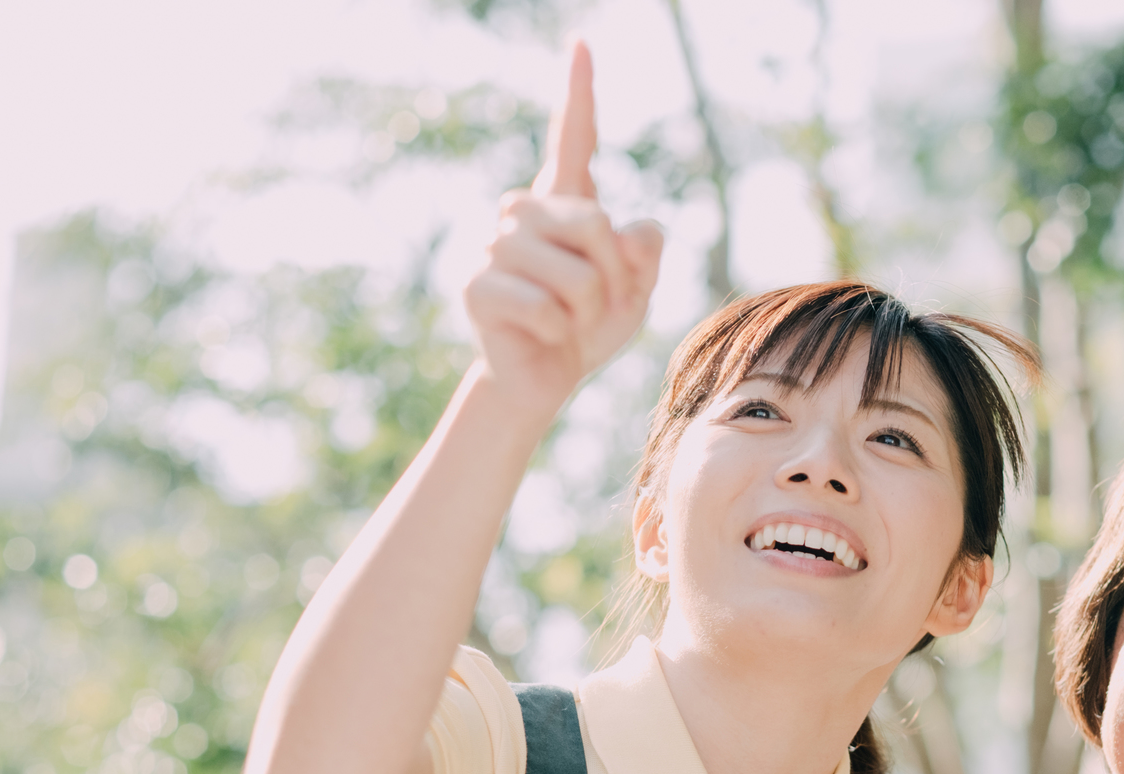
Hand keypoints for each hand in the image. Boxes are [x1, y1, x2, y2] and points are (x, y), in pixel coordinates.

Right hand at [464, 41, 664, 423]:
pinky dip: (560, 332)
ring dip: (588, 311)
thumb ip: (646, 253)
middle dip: (614, 278)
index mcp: (564, 203)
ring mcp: (494, 246)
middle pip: (596, 224)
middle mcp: (523, 213)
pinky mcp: (477, 285)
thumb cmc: (590, 326)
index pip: (573, 140)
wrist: (545, 379)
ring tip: (567, 323)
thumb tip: (632, 232)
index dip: (578, 93)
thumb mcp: (637, 288)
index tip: (582, 44)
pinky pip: (547, 307)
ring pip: (576, 274)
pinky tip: (542, 336)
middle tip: (595, 307)